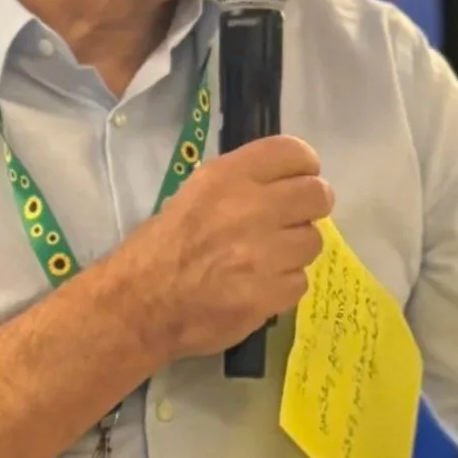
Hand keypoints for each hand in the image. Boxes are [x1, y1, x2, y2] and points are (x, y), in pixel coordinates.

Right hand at [122, 136, 333, 363]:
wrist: (140, 304)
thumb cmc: (161, 247)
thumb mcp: (192, 194)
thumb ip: (238, 185)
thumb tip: (279, 188)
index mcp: (228, 177)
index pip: (293, 153)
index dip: (303, 167)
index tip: (297, 181)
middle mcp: (251, 208)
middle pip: (317, 195)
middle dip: (310, 208)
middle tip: (292, 221)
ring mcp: (265, 253)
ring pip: (312, 241)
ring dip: (294, 251)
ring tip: (266, 261)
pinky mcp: (271, 293)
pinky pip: (299, 282)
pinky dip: (282, 287)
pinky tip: (257, 289)